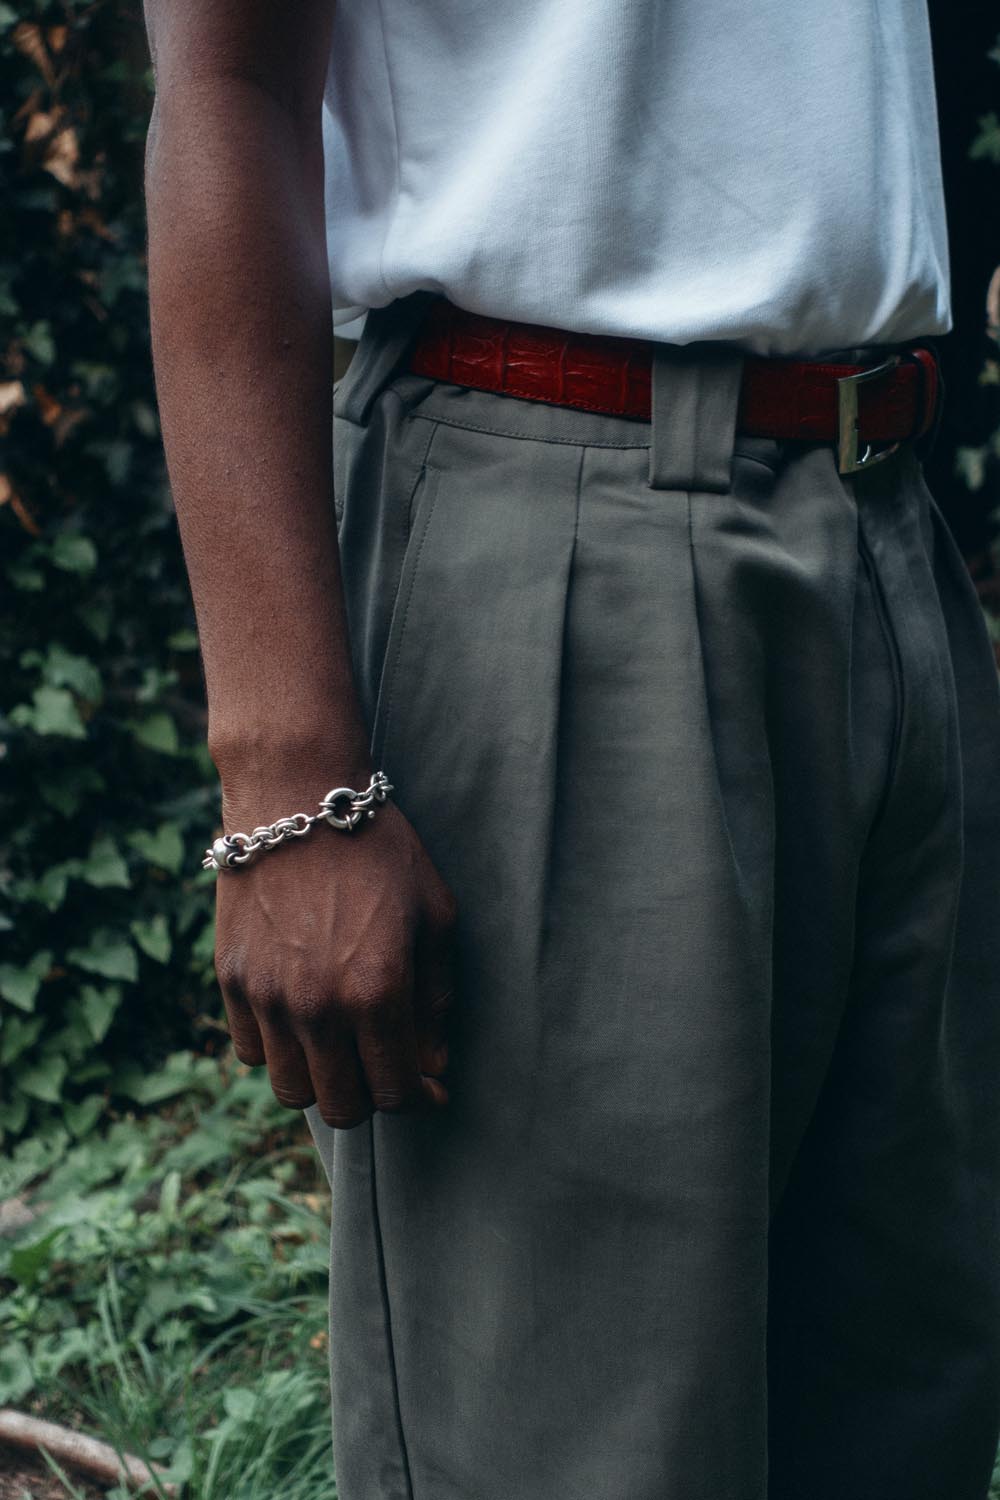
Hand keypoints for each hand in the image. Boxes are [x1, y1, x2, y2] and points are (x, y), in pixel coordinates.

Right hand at [213, 796, 457, 1127]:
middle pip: (343, 1105)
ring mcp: (267, 997)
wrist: (294, 796)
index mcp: (377, 991)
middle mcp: (318, 1006)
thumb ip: (436, 997)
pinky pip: (252, 1052)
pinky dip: (279, 1050)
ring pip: (292, 1089)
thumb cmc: (377, 848)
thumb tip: (433, 1063)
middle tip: (383, 1065)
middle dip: (372, 1095)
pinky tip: (301, 1019)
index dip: (420, 1097)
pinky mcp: (230, 981)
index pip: (396, 1090)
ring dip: (322, 1080)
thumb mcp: (433, 912)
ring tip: (341, 1047)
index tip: (429, 1086)